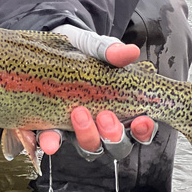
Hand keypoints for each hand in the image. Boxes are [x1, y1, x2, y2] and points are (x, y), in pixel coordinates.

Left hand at [38, 28, 156, 157]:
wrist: (53, 44)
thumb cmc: (83, 51)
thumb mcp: (96, 47)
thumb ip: (112, 51)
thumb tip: (132, 52)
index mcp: (121, 108)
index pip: (139, 129)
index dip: (143, 130)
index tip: (142, 119)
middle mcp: (102, 125)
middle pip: (116, 145)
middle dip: (113, 135)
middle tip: (104, 116)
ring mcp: (79, 129)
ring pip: (89, 147)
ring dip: (86, 136)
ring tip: (78, 113)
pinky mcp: (54, 127)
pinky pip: (54, 141)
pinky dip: (51, 143)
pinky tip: (48, 142)